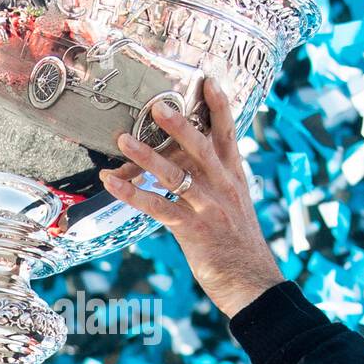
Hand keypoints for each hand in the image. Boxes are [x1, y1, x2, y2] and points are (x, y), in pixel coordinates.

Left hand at [98, 77, 283, 317]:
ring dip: (146, 156)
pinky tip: (111, 184)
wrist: (252, 283)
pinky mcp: (193, 230)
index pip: (229, 134)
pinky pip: (158, 207)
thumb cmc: (238, 245)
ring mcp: (209, 208)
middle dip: (179, 124)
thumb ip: (215, 182)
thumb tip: (189, 164)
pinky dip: (132, 194)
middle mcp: (224, 187)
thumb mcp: (233, 206)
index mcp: (235, 177)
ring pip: (175, 175)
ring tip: (123, 140)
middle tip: (157, 105)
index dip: (219, 106)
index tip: (207, 80)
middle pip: (200, 147)